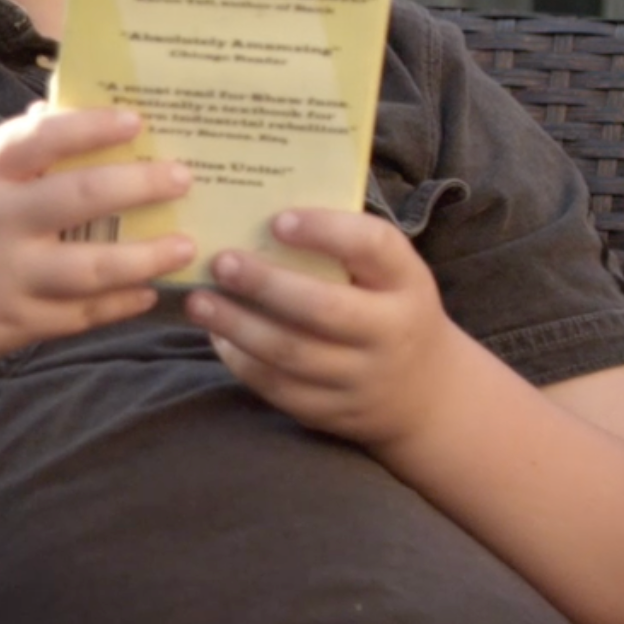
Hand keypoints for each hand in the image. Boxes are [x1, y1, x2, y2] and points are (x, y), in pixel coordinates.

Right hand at [0, 104, 194, 374]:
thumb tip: (45, 116)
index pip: (40, 140)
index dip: (90, 126)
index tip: (135, 120)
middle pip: (80, 199)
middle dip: (139, 185)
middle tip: (181, 177)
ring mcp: (5, 278)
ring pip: (90, 268)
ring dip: (145, 257)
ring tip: (183, 246)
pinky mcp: (10, 325)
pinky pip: (76, 317)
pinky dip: (115, 305)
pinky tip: (144, 294)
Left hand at [182, 208, 470, 446]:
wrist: (425, 393)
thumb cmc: (386, 308)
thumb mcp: (387, 275)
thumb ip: (342, 246)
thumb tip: (258, 211)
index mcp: (407, 282)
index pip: (374, 247)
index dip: (327, 231)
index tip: (278, 220)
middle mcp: (392, 332)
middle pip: (324, 308)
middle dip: (265, 284)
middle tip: (221, 262)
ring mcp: (363, 378)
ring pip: (291, 353)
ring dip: (236, 325)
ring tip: (198, 301)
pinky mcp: (333, 412)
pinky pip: (278, 387)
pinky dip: (241, 361)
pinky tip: (217, 336)